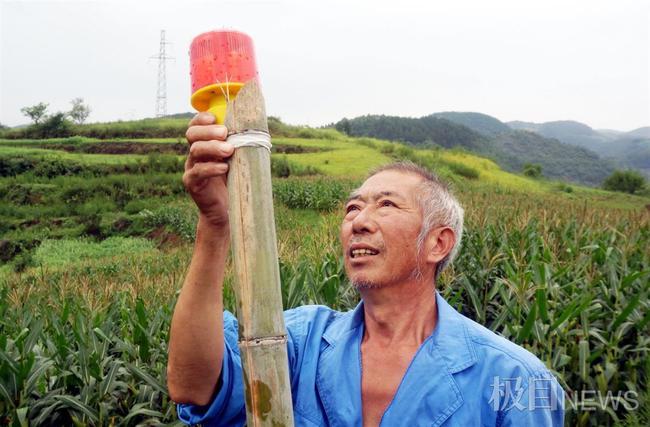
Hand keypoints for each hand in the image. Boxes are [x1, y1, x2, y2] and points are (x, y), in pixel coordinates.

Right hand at [183, 112, 233, 227]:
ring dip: (212, 147)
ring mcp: (191, 167)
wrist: (227, 209)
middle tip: (225, 133)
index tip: (214, 117)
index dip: (201, 119)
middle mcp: (195, 153)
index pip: (196, 125)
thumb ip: (242, 144)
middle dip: (208, 131)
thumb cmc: (235, 180)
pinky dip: (211, 168)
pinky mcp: (192, 183)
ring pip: (195, 151)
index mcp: (204, 144)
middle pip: (192, 135)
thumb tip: (260, 127)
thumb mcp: (239, 159)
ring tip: (229, 150)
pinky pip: (197, 172)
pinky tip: (224, 167)